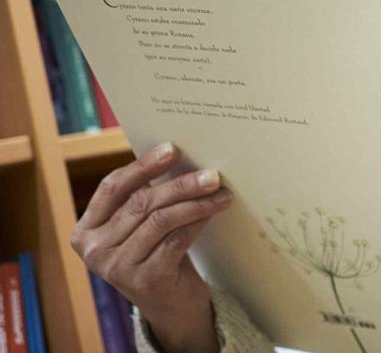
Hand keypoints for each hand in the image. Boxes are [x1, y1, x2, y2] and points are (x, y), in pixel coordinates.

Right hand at [70, 143, 231, 352]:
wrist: (171, 306)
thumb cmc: (156, 255)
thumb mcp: (141, 227)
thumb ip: (145, 198)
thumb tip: (176, 155)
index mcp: (86, 231)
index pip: (112, 188)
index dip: (142, 166)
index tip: (171, 149)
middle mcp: (95, 250)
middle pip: (140, 203)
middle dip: (180, 184)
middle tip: (210, 174)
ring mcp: (117, 267)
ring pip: (161, 220)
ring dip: (195, 202)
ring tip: (220, 191)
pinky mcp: (145, 279)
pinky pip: (175, 240)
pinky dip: (198, 221)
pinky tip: (214, 210)